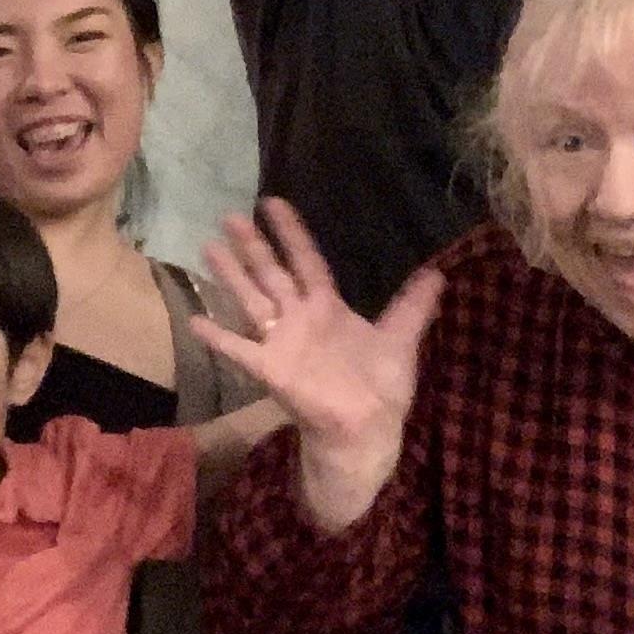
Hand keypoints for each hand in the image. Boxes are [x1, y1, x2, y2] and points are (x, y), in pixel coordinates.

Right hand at [189, 201, 438, 531]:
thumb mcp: (400, 339)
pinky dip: (217, 337)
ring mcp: (282, 341)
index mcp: (327, 306)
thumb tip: (440, 272)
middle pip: (271, 273)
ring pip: (251, 300)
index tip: (273, 203)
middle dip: (252, 245)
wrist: (367, 430)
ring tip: (208, 247)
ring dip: (230, 276)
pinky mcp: (271, 368)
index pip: (306, 260)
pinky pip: (239, 349)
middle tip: (230, 215)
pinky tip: (193, 321)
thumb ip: (413, 306)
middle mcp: (300, 317)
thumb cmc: (381, 387)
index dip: (291, 233)